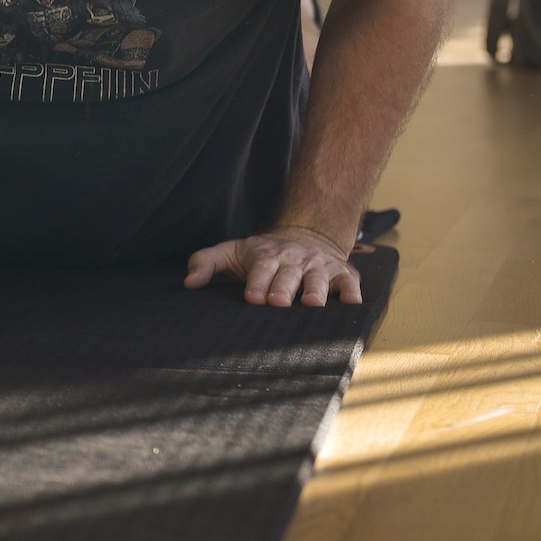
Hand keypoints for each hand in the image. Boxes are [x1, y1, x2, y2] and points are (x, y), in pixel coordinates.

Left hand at [184, 225, 361, 306]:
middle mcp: (294, 260)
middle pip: (288, 275)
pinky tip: (352, 302)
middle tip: (277, 303)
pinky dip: (352, 291)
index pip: (261, 269)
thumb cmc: (261, 255)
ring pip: (318, 279)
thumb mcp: (230, 252)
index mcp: (266, 255)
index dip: (257, 282)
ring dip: (315, 290)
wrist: (304, 237)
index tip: (253, 297)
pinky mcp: (342, 273)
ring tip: (311, 304)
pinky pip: (349, 281)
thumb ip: (206, 262)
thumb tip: (189, 283)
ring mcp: (319, 267)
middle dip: (283, 288)